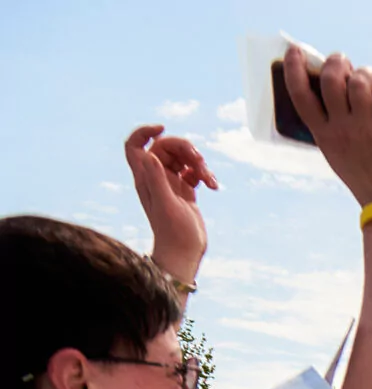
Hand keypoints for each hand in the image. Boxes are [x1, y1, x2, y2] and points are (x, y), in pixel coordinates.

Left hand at [125, 125, 216, 284]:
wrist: (184, 252)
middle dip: (186, 149)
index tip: (163, 129)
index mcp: (145, 177)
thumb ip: (156, 179)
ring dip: (199, 164)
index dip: (144, 132)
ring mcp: (171, 183)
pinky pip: (194, 172)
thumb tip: (150, 154)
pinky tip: (213, 187)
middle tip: (200, 162)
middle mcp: (156, 177)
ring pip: (183, 159)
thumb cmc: (172, 232)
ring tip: (210, 181)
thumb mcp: (165, 204)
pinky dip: (204, 175)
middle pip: (166, 147)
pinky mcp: (185, 191)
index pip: (135, 145)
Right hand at [280, 44, 371, 207]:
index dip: (294, 68)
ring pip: (359, 84)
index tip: (295, 51)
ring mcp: (365, 129)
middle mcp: (341, 129)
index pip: (299, 94)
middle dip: (337, 63)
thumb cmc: (366, 178)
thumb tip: (337, 96)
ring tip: (371, 77)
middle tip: (345, 62)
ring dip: (366, 73)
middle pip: (330, 80)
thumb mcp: (337, 153)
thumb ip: (332, 127)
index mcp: (323, 135)